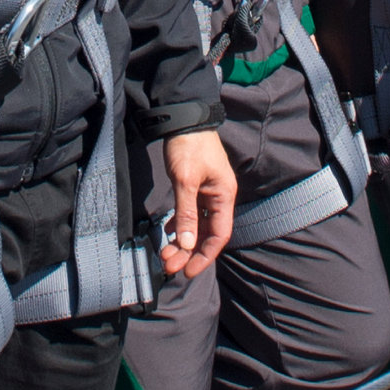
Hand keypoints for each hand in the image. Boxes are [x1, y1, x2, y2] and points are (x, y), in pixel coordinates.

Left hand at [158, 129, 235, 279]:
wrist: (183, 118)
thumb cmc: (188, 146)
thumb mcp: (185, 180)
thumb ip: (186, 213)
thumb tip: (187, 244)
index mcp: (223, 196)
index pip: (218, 235)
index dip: (204, 256)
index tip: (187, 271)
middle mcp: (219, 197)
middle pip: (206, 233)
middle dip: (188, 252)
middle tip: (169, 265)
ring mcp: (207, 192)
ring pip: (197, 225)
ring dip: (182, 241)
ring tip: (166, 254)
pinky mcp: (195, 186)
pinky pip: (190, 213)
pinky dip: (180, 224)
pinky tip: (168, 233)